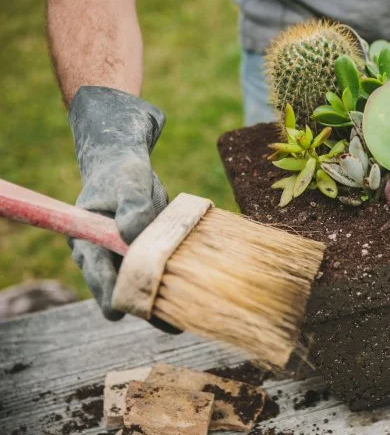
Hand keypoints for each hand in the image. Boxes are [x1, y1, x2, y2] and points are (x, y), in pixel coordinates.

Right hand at [68, 86, 178, 332]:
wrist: (128, 171)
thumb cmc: (123, 174)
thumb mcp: (129, 181)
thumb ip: (133, 205)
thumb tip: (133, 236)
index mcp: (88, 244)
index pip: (97, 276)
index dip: (112, 294)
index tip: (127, 309)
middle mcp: (105, 260)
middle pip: (123, 292)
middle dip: (145, 306)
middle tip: (170, 322)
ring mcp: (127, 263)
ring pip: (144, 291)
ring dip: (165, 300)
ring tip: (190, 312)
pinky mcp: (147, 261)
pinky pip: (160, 278)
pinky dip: (176, 283)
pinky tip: (197, 290)